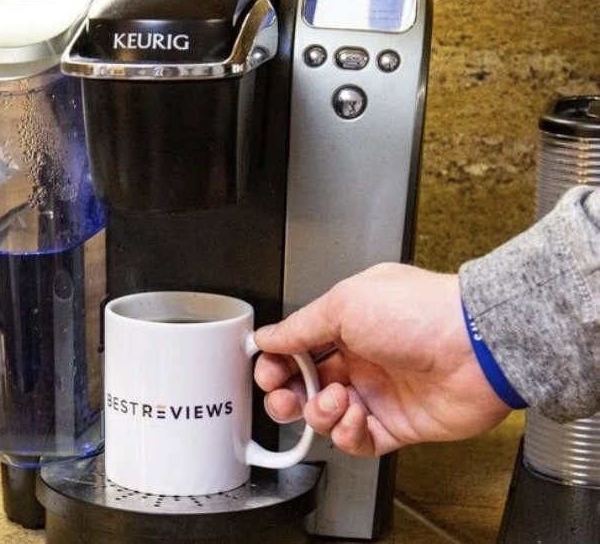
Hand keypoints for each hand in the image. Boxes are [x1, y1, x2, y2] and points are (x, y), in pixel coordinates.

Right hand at [253, 263, 512, 455]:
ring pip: (325, 416)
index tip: (267, 368)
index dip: (276, 361)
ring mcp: (378, 392)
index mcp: (347, 324)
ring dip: (319, 413)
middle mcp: (360, 358)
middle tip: (285, 395)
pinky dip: (347, 434)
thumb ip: (299, 326)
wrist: (478, 347)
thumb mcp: (344, 304)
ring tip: (335, 400)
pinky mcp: (397, 424)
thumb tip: (268, 337)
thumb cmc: (420, 314)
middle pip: (304, 386)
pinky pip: (357, 440)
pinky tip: (354, 417)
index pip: (296, 348)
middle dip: (286, 395)